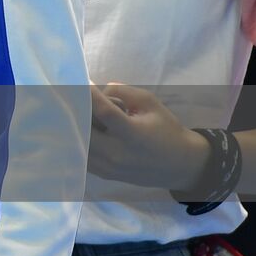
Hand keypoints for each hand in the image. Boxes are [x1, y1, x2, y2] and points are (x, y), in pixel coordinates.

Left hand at [88, 82, 209, 190]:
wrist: (180, 166)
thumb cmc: (166, 130)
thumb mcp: (151, 104)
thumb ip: (123, 92)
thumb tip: (96, 89)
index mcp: (133, 135)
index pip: (104, 112)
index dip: (90, 95)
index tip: (80, 80)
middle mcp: (117, 154)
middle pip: (83, 130)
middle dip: (77, 112)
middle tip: (75, 99)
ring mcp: (108, 167)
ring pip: (77, 144)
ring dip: (76, 127)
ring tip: (79, 114)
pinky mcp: (103, 174)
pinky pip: (81, 155)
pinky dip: (78, 141)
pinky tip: (82, 129)